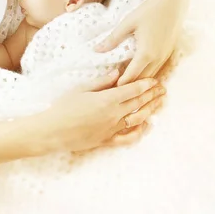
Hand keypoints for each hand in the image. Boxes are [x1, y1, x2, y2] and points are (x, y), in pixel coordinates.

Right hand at [36, 70, 165, 153]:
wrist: (52, 130)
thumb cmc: (63, 106)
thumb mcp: (81, 88)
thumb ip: (102, 81)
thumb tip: (118, 73)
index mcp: (107, 99)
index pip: (132, 89)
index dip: (145, 84)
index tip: (155, 79)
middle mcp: (113, 115)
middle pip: (138, 103)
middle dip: (152, 95)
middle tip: (163, 89)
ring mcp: (111, 129)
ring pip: (137, 119)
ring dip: (150, 110)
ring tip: (160, 103)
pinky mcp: (107, 141)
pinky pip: (128, 138)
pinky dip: (140, 132)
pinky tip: (147, 126)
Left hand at [95, 0, 188, 84]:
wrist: (174, 2)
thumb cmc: (150, 10)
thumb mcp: (128, 23)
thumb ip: (113, 39)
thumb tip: (97, 50)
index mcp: (146, 54)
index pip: (131, 77)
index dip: (119, 84)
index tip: (108, 88)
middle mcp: (157, 59)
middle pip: (141, 80)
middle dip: (128, 85)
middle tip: (113, 88)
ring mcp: (164, 57)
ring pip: (150, 76)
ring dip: (138, 80)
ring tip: (124, 82)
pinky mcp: (168, 53)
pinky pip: (156, 69)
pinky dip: (146, 73)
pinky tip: (138, 70)